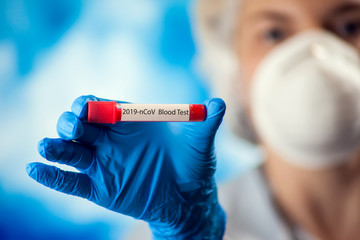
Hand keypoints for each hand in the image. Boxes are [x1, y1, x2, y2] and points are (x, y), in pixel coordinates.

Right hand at [27, 95, 225, 238]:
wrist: (189, 198)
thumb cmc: (194, 164)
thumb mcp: (200, 142)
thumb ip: (206, 122)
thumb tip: (219, 105)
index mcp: (130, 122)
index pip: (102, 107)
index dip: (90, 105)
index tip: (85, 106)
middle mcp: (112, 140)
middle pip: (81, 126)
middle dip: (71, 123)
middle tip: (71, 125)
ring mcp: (103, 164)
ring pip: (72, 153)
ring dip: (56, 148)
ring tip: (46, 147)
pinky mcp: (99, 188)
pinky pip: (71, 182)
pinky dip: (53, 177)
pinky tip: (35, 170)